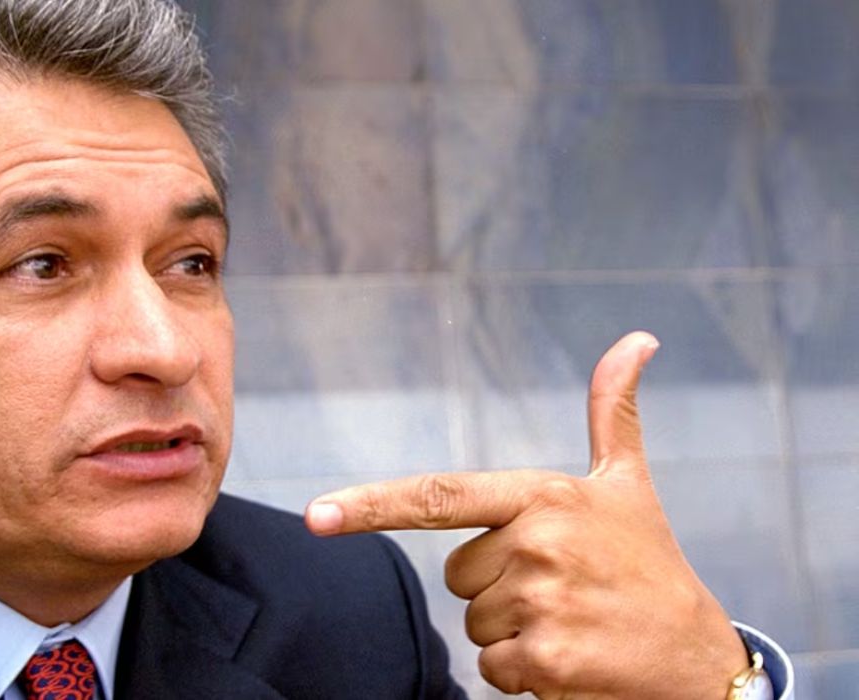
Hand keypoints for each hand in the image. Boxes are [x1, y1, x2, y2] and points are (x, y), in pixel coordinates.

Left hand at [305, 332, 747, 698]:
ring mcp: (540, 602)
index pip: (439, 496)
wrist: (699, 657)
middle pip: (458, 576)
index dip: (371, 504)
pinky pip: (492, 670)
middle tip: (562, 589)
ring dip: (513, 633)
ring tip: (573, 622)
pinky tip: (573, 659)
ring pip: (474, 625)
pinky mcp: (544, 661)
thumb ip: (612, 412)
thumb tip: (636, 340)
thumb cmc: (651, 565)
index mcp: (543, 495)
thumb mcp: (628, 484)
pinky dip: (524, 675)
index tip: (316, 515)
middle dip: (497, 589)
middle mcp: (537, 542)